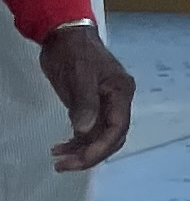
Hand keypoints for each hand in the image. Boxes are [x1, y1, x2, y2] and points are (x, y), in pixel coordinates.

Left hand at [41, 24, 130, 171]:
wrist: (64, 35)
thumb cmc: (73, 52)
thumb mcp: (79, 75)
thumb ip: (84, 103)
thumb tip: (85, 130)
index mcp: (121, 93)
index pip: (118, 128)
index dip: (100, 147)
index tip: (79, 160)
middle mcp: (117, 102)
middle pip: (111, 137)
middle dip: (90, 154)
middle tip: (64, 164)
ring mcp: (105, 104)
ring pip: (100, 136)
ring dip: (81, 151)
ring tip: (58, 159)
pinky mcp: (91, 106)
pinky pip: (89, 130)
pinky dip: (77, 142)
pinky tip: (62, 147)